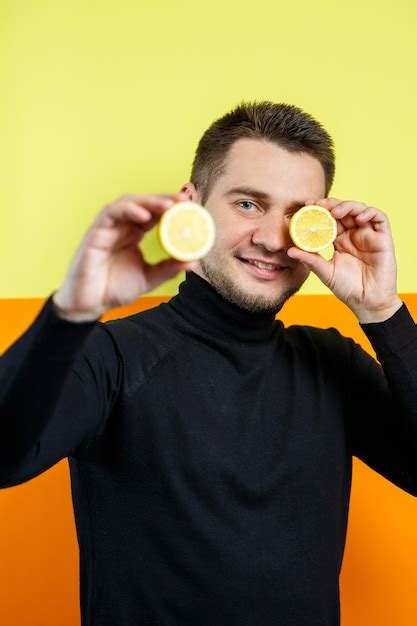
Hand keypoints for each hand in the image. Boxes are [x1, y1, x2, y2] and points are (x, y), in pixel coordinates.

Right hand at [52, 192, 197, 320]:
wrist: (89, 305)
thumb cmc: (114, 289)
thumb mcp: (148, 278)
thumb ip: (168, 268)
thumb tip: (193, 262)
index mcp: (133, 234)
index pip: (153, 213)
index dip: (171, 206)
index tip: (190, 205)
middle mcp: (121, 227)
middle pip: (143, 203)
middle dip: (163, 199)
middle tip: (184, 200)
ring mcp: (107, 228)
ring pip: (127, 203)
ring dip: (148, 201)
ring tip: (168, 205)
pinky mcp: (94, 233)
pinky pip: (110, 214)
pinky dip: (127, 210)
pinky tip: (144, 215)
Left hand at [287, 197, 402, 321]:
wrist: (367, 302)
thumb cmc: (347, 288)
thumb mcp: (325, 272)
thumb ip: (310, 260)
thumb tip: (290, 251)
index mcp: (340, 240)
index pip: (330, 219)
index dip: (320, 210)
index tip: (307, 206)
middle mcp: (354, 235)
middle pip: (344, 210)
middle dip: (331, 204)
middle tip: (319, 204)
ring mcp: (369, 235)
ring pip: (360, 210)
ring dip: (348, 206)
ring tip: (335, 212)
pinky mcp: (383, 239)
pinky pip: (380, 218)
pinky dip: (369, 213)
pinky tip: (359, 218)